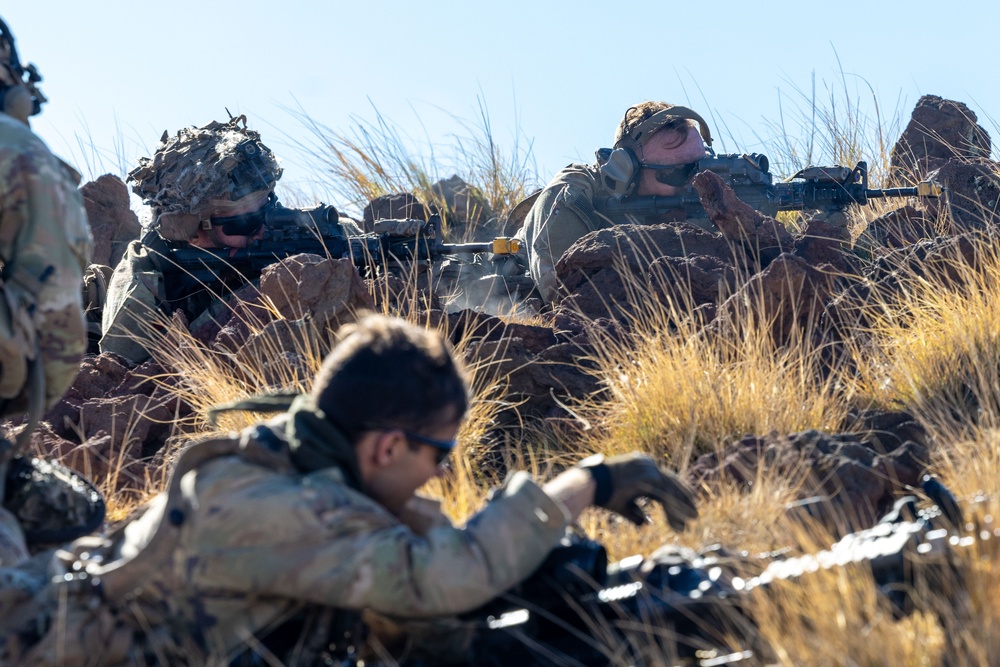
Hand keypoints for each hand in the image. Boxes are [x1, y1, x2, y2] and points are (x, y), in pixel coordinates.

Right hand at [580, 453, 697, 529]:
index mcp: (642, 464)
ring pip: (672, 491)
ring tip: (692, 520)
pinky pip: (666, 498)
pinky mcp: (648, 479)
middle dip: (685, 499)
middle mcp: (648, 463)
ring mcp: (649, 470)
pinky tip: (679, 525)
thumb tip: (645, 523)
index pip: (665, 478)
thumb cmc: (602, 493)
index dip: (677, 491)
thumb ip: (635, 512)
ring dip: (682, 508)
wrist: (589, 485)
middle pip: (673, 482)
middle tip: (695, 512)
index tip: (688, 501)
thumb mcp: (622, 503)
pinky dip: (674, 512)